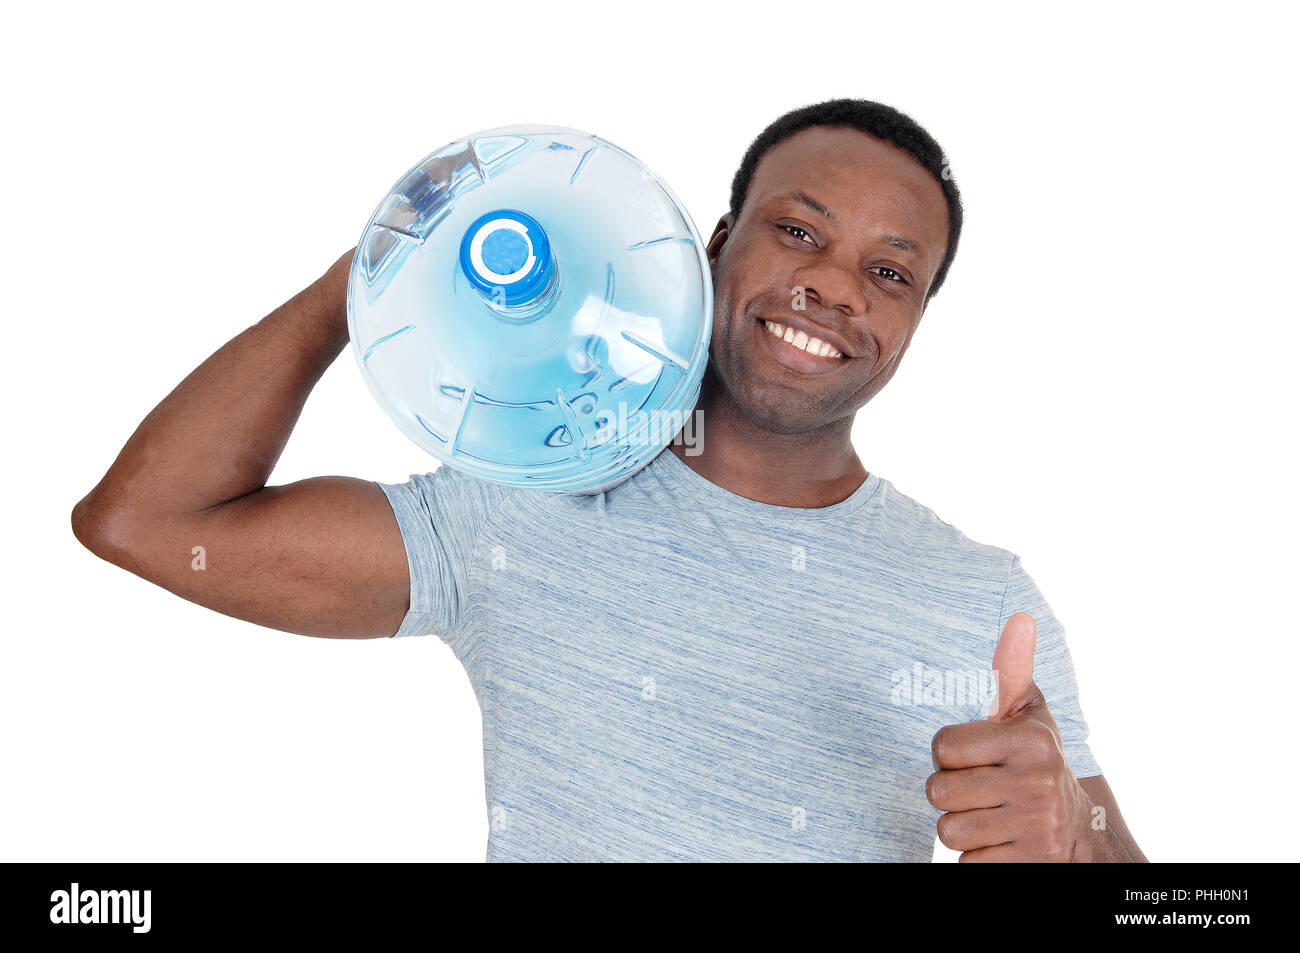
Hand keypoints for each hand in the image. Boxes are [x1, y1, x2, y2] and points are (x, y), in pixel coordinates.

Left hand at [925, 612, 1096, 861]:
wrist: (1079, 832)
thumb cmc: (1035, 761)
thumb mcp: (1028, 715)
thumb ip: (1011, 671)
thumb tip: (1020, 617)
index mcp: (1030, 741)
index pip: (942, 747)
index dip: (948, 754)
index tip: (972, 755)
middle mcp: (1035, 783)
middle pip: (938, 791)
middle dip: (950, 793)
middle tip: (977, 788)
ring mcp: (1034, 828)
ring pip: (948, 830)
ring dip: (961, 826)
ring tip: (987, 814)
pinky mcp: (1027, 864)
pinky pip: (966, 863)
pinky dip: (976, 857)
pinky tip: (998, 841)